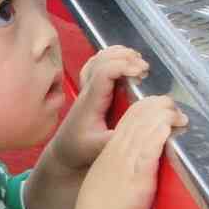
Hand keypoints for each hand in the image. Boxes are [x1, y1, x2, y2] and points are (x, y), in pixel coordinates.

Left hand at [43, 46, 149, 173]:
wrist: (64, 153)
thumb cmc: (80, 150)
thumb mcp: (99, 148)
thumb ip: (117, 138)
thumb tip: (140, 128)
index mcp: (91, 101)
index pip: (104, 72)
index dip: (123, 66)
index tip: (141, 72)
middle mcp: (88, 90)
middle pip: (102, 60)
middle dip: (125, 58)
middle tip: (144, 69)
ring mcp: (87, 88)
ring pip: (99, 59)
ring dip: (119, 55)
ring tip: (138, 63)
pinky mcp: (90, 89)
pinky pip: (97, 64)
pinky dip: (112, 57)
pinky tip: (124, 62)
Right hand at [70, 94, 185, 208]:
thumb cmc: (103, 206)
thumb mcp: (108, 175)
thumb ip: (122, 162)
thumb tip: (138, 157)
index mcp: (112, 147)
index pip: (131, 115)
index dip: (148, 105)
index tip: (162, 107)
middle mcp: (119, 149)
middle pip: (140, 115)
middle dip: (161, 106)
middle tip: (176, 109)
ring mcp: (128, 160)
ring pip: (147, 126)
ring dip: (166, 116)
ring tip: (180, 116)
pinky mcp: (138, 174)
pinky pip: (149, 147)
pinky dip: (160, 133)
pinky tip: (169, 126)